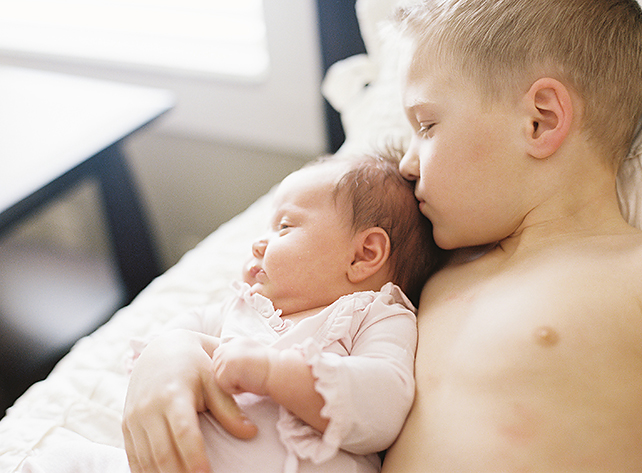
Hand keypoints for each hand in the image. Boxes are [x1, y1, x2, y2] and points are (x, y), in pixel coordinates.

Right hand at [122, 329, 257, 472]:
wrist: (161, 349)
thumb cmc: (195, 365)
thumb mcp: (214, 380)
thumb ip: (229, 408)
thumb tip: (251, 433)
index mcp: (173, 394)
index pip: (184, 432)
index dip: (194, 457)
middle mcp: (148, 407)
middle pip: (162, 453)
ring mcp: (134, 418)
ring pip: (146, 460)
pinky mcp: (126, 426)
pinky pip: (133, 458)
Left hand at [212, 337, 276, 394]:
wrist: (279, 371)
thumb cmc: (271, 368)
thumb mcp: (254, 355)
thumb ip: (239, 356)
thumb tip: (229, 367)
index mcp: (236, 342)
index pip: (222, 359)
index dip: (233, 370)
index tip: (250, 370)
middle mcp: (228, 347)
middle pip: (218, 369)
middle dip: (231, 377)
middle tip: (250, 374)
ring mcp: (225, 358)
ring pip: (220, 379)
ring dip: (234, 384)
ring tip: (250, 378)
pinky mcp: (225, 370)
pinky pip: (225, 387)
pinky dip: (237, 390)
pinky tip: (249, 382)